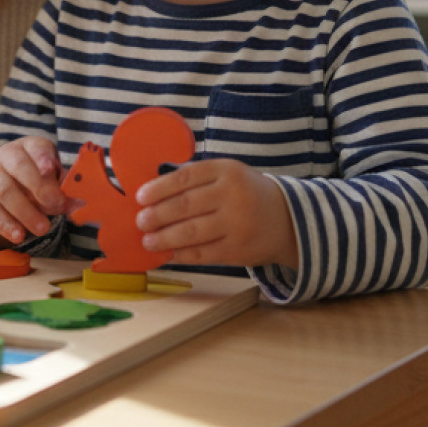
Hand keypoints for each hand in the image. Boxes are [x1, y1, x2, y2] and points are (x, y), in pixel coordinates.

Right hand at [0, 136, 70, 247]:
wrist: (2, 189)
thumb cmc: (35, 181)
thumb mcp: (52, 180)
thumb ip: (64, 189)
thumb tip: (79, 204)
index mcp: (29, 147)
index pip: (36, 146)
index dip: (43, 157)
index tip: (51, 170)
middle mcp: (6, 156)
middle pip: (19, 165)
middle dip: (40, 187)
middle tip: (57, 206)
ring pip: (4, 190)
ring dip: (25, 211)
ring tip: (43, 228)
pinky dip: (5, 224)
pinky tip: (19, 235)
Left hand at [134, 158, 299, 270]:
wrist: (287, 220)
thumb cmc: (245, 194)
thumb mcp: (227, 175)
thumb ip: (196, 180)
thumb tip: (151, 195)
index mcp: (226, 171)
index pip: (185, 178)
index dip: (158, 188)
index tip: (140, 197)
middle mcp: (232, 195)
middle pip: (185, 205)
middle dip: (157, 215)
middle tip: (140, 222)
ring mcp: (236, 224)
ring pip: (191, 232)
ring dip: (164, 238)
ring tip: (148, 241)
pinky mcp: (238, 250)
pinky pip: (202, 254)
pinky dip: (181, 255)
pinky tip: (167, 254)